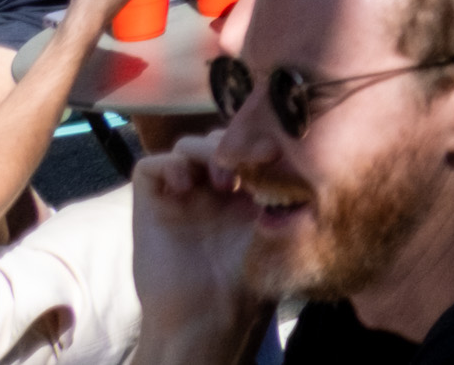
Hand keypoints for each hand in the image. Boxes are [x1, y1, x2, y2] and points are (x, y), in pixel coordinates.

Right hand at [129, 134, 272, 351]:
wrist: (209, 315)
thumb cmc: (246, 278)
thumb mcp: (273, 227)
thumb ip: (282, 191)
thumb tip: (303, 155)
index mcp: (242, 190)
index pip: (247, 145)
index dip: (260, 140)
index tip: (279, 149)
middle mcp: (209, 188)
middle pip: (218, 139)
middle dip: (236, 142)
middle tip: (255, 162)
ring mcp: (180, 195)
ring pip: (187, 146)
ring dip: (206, 151)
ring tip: (224, 181)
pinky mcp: (151, 206)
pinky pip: (150, 166)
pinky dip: (168, 165)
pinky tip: (186, 185)